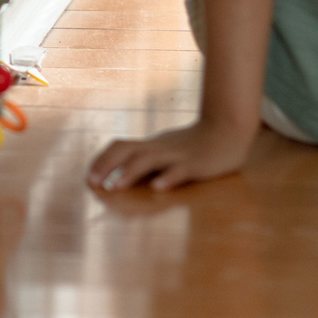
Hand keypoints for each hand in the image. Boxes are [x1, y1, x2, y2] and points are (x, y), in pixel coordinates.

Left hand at [87, 119, 256, 191]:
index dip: (102, 160)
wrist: (229, 129)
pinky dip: (168, 178)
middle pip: (129, 150)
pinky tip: (158, 188)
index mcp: (152, 145)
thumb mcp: (166, 149)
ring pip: (150, 160)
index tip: (88, 177)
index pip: (120, 146)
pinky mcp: (198, 164)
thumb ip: (145, 160)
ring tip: (117, 185)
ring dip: (131, 172)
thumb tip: (116, 176)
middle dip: (108, 165)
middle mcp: (160, 148)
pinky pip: (181, 170)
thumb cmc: (194, 144)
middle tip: (92, 182)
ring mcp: (178, 155)